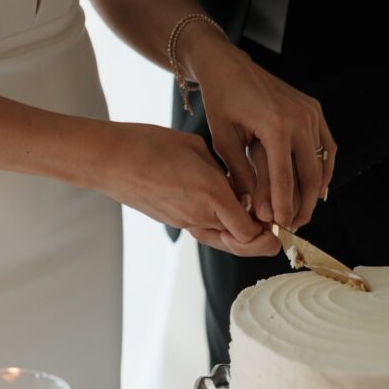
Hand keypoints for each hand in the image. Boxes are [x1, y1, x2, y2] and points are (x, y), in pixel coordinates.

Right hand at [89, 122, 279, 255]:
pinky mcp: (174, 221)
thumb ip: (221, 170)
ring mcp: (185, 222)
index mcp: (213, 194)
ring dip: (241, 236)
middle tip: (275, 236)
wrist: (110, 159)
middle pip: (241, 244)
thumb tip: (235, 184)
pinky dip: (221, 227)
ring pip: (223, 240)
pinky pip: (206, 231)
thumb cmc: (150, 144)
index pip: (252, 233)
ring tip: (254, 221)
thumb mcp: (196, 148)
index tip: (279, 220)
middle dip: (261, 242)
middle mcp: (201, 215)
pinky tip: (227, 210)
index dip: (269, 232)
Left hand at [178, 29, 336, 229]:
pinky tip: (317, 188)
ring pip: (321, 163)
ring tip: (303, 211)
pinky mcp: (314, 110)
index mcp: (276, 126)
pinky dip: (324, 169)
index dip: (284, 206)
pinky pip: (326, 147)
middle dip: (303, 205)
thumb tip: (256, 210)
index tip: (281, 227)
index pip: (285, 178)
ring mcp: (311, 113)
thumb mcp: (225, 142)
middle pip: (309, 175)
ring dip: (315, 191)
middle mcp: (300, 118)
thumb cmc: (222, 102)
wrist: (229, 66)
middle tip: (294, 226)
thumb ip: (243, 176)